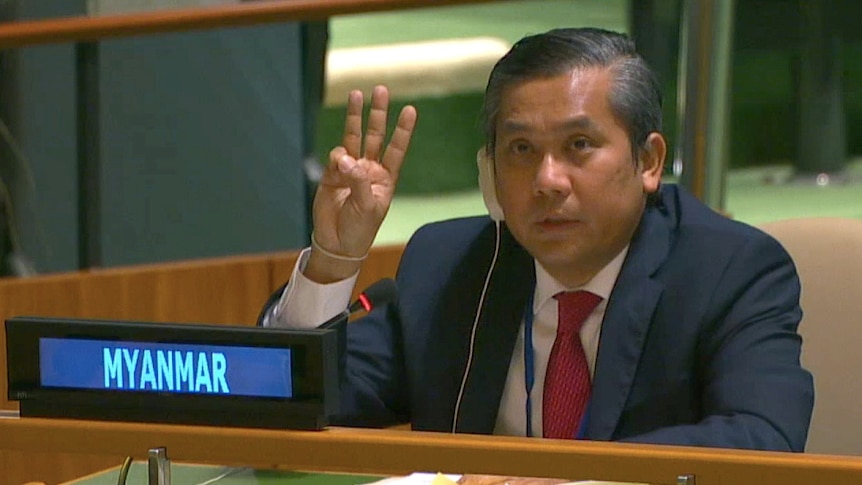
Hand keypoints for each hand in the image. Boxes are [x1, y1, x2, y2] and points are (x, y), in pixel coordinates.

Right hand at [305, 85, 416, 282]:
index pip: (397, 149)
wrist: (337, 243)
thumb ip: (358, 180)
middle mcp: (369, 169)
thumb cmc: (359, 229)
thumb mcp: (367, 206)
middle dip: (378, 113)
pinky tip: (338, 163)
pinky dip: (337, 155)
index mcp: (386, 178)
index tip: (410, 110)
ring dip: (355, 117)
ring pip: (354, 137)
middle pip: (375, 135)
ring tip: (356, 95)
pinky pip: (335, 156)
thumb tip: (346, 157)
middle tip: (381, 90)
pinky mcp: (332, 174)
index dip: (403, 130)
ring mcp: (350, 170)